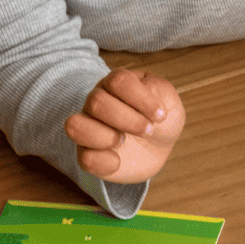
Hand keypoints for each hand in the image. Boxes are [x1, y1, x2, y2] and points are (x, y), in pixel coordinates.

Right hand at [65, 69, 185, 183]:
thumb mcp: (169, 101)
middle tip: (149, 130)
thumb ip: (160, 90)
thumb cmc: (160, 119)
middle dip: (128, 119)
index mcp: (117, 84)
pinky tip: (118, 161)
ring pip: (75, 126)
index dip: (141, 98)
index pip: (118, 81)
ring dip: (104, 136)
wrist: (157, 148)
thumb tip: (144, 89)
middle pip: (97, 101)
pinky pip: (84, 158)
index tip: (161, 115)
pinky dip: (105, 162)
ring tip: (124, 141)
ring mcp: (88, 128)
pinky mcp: (87, 154)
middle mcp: (96, 102)